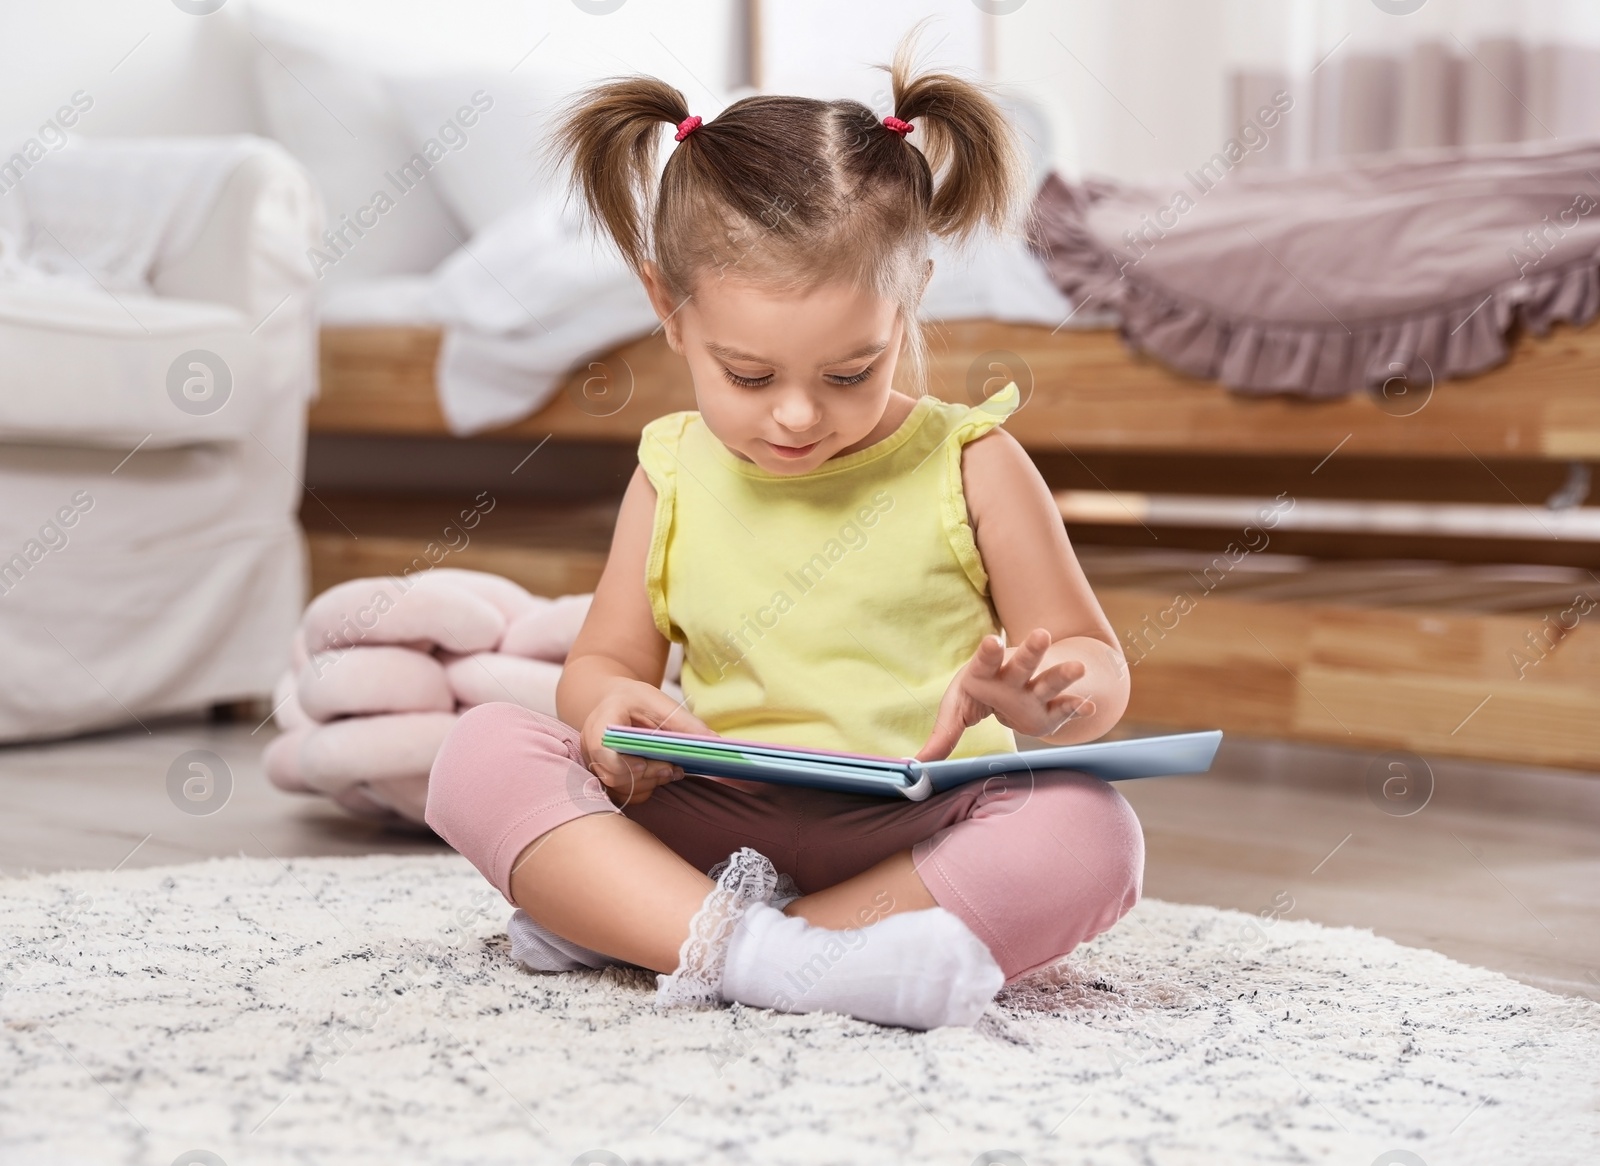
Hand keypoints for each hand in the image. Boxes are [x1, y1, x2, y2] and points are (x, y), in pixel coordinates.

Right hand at [581, 678, 713, 806]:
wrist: (612, 700)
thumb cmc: (634, 699)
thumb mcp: (660, 702)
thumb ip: (685, 723)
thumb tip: (714, 742)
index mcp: (601, 723)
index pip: (605, 752)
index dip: (626, 765)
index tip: (651, 763)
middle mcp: (590, 748)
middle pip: (615, 776)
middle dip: (649, 775)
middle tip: (674, 768)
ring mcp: (594, 765)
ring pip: (620, 789)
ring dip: (649, 783)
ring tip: (669, 769)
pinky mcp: (602, 777)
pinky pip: (623, 794)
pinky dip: (643, 788)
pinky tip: (657, 774)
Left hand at [915, 628, 1094, 761]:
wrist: (1005, 690)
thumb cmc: (976, 696)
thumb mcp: (955, 712)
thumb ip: (941, 736)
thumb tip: (914, 767)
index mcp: (985, 673)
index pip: (986, 660)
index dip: (990, 652)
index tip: (992, 641)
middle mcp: (1013, 678)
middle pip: (1023, 663)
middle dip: (1032, 651)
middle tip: (1041, 634)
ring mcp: (1034, 692)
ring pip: (1049, 681)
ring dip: (1062, 675)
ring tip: (1078, 667)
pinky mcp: (1050, 709)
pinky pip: (1065, 708)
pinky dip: (1077, 707)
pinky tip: (1090, 706)